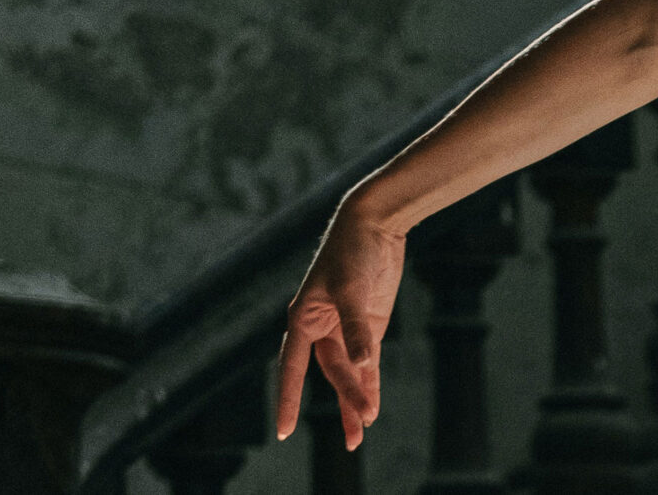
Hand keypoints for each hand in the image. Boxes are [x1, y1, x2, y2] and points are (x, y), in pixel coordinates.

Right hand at [274, 199, 407, 449]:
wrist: (374, 223)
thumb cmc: (353, 251)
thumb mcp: (353, 289)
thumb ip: (357, 327)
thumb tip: (362, 364)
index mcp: (302, 319)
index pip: (292, 369)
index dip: (289, 399)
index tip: (283, 432)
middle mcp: (320, 327)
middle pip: (331, 373)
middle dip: (343, 401)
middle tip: (358, 434)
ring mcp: (345, 327)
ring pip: (348, 372)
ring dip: (354, 399)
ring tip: (360, 433)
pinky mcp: (368, 323)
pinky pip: (366, 361)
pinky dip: (369, 382)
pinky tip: (372, 405)